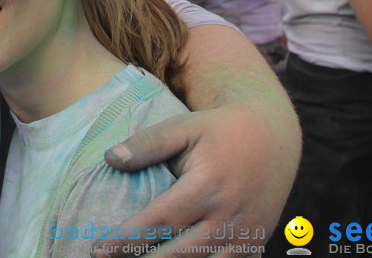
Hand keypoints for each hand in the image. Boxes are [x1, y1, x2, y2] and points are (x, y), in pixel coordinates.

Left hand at [92, 23, 300, 256]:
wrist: (273, 138)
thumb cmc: (218, 131)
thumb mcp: (183, 128)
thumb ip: (147, 144)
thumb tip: (109, 159)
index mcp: (207, 187)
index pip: (158, 222)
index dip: (126, 240)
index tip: (98, 249)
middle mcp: (229, 218)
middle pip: (178, 255)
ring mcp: (245, 238)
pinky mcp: (254, 248)